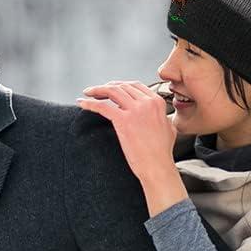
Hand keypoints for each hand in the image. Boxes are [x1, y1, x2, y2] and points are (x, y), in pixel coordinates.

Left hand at [75, 81, 185, 213]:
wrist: (157, 166)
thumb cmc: (162, 153)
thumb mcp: (169, 128)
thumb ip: (162, 117)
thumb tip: (161, 116)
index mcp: (156, 102)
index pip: (135, 85)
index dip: (120, 85)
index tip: (110, 88)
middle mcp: (146, 102)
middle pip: (122, 86)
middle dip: (107, 86)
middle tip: (96, 91)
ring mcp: (135, 110)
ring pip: (112, 91)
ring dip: (97, 90)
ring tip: (87, 93)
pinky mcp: (123, 120)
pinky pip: (103, 106)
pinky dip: (90, 103)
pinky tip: (81, 103)